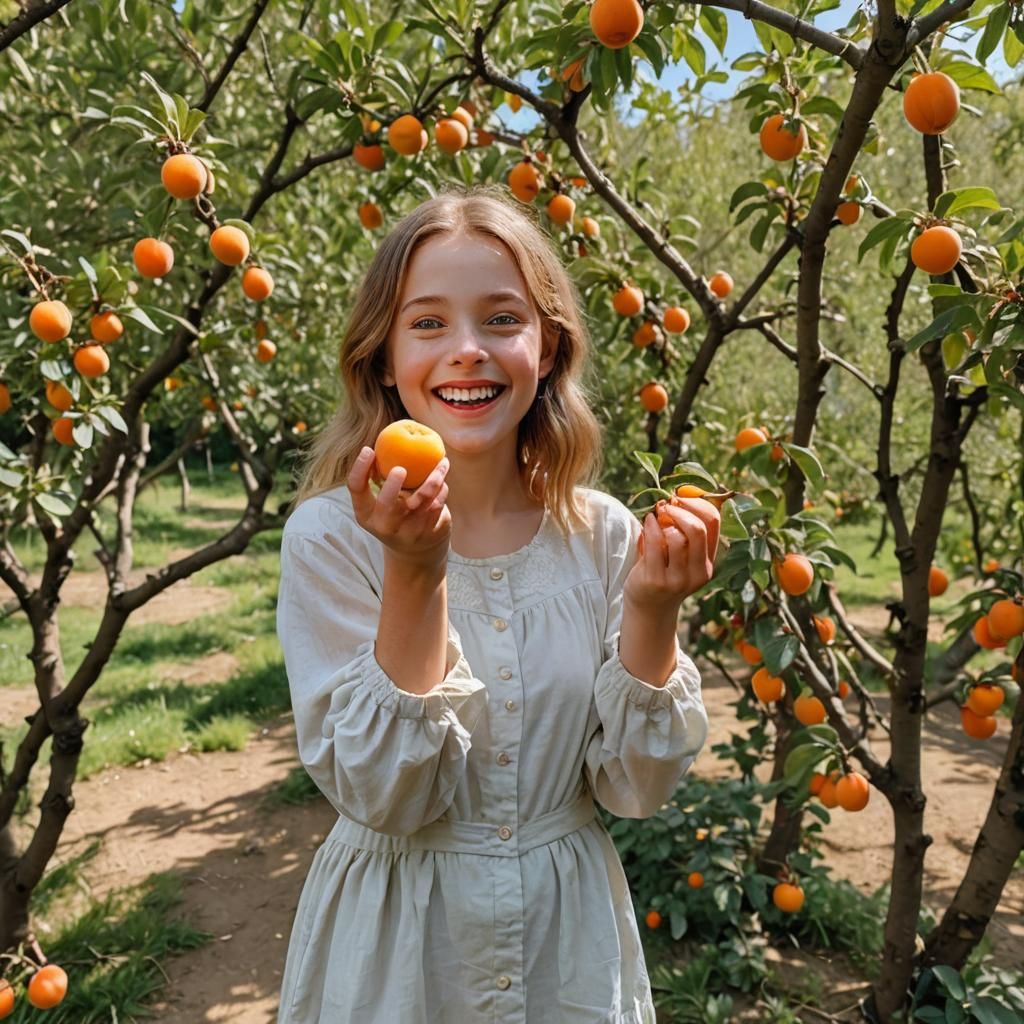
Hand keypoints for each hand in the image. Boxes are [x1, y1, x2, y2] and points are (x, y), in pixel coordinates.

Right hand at [347, 447, 451, 572]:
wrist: (415, 553)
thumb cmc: (394, 515)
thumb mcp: (380, 503)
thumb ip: (381, 479)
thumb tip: (387, 438)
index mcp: (366, 513)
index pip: (356, 489)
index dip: (359, 469)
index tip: (368, 449)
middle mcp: (384, 524)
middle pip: (387, 504)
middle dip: (393, 487)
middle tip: (400, 469)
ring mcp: (408, 530)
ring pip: (423, 500)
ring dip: (435, 478)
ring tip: (442, 462)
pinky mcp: (429, 532)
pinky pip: (438, 504)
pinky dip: (442, 489)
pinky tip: (443, 479)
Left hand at [623, 498, 720, 609]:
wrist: (650, 608)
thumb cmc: (664, 573)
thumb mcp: (681, 556)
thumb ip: (684, 531)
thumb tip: (679, 496)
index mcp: (708, 562)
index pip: (713, 522)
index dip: (698, 502)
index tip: (681, 497)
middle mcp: (698, 572)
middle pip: (697, 529)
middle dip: (681, 510)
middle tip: (668, 505)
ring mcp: (678, 579)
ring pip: (676, 537)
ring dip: (663, 521)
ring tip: (656, 518)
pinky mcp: (656, 581)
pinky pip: (655, 544)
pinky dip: (651, 527)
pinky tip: (648, 522)